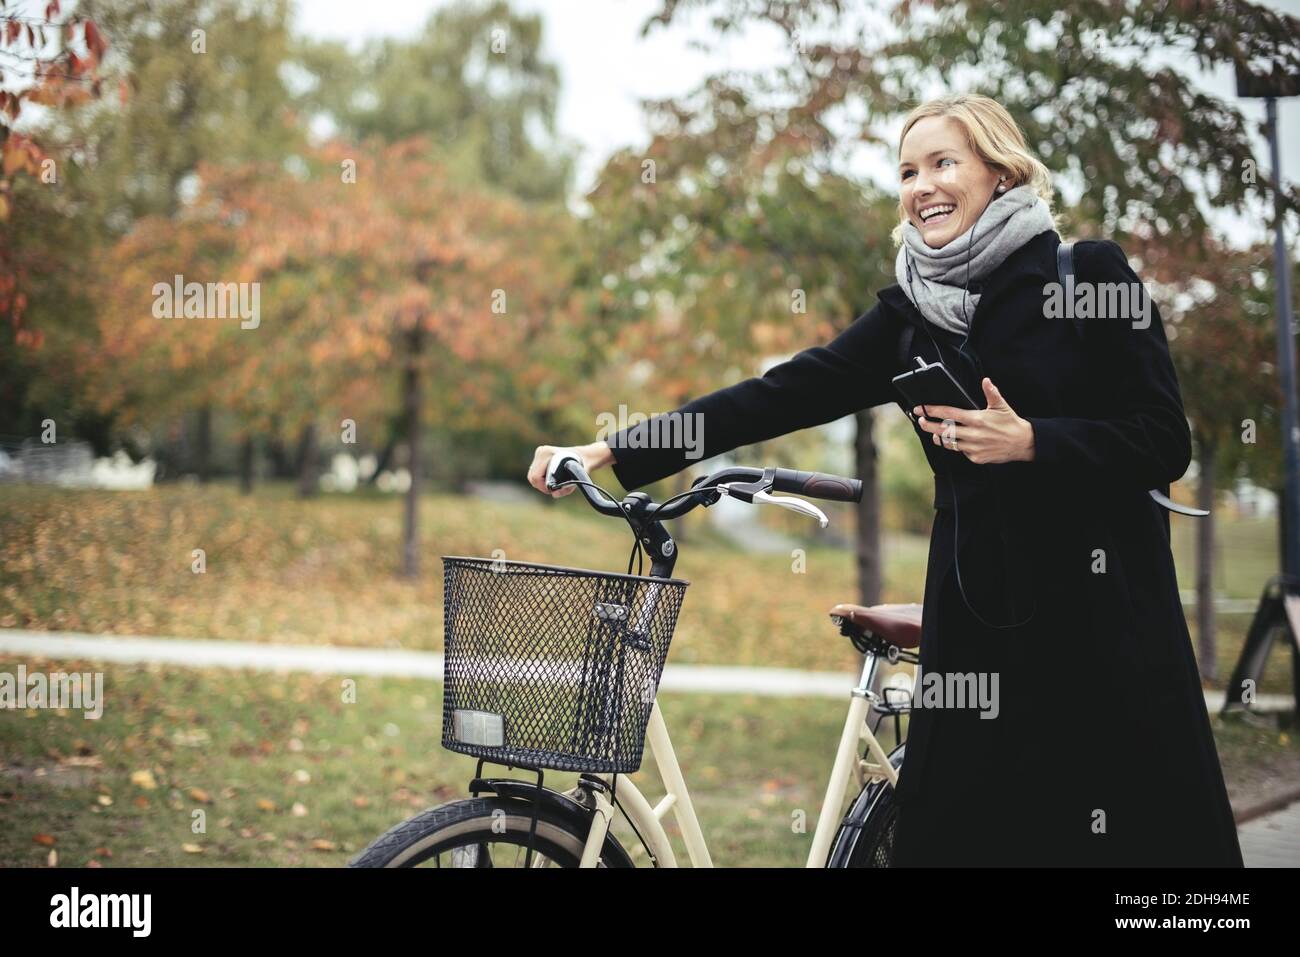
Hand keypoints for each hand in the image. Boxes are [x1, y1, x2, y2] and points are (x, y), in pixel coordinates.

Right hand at [526, 442, 615, 497]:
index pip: (536, 476)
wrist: (584, 455)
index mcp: (547, 454)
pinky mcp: (539, 456)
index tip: (553, 490)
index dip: (543, 487)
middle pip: (532, 477)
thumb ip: (566, 489)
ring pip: (532, 475)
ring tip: (553, 484)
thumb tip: (554, 494)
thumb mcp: (576, 479)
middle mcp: (541, 451)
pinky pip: (534, 472)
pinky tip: (550, 479)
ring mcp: (539, 453)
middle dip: (541, 486)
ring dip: (540, 483)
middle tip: (553, 489)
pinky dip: (540, 479)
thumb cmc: (581, 466)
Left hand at [913, 378, 1035, 464]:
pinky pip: (961, 451)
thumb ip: (991, 393)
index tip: (921, 409)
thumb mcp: (1001, 406)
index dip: (933, 411)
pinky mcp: (976, 457)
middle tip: (920, 421)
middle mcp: (973, 434)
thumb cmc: (1010, 423)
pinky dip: (957, 446)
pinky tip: (957, 441)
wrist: (1023, 443)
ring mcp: (974, 447)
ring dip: (939, 437)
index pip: (949, 414)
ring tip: (934, 432)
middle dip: (928, 425)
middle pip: (943, 430)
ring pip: (949, 443)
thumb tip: (986, 381)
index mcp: (977, 419)